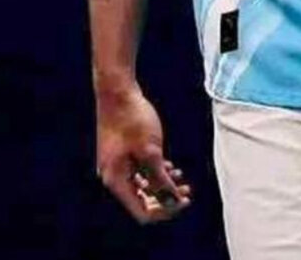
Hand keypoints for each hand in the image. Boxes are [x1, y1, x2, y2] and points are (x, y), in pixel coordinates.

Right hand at [94, 83, 191, 224]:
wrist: (117, 90)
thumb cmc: (133, 119)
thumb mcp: (151, 151)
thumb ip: (161, 179)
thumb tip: (173, 201)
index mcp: (116, 181)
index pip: (141, 211)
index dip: (165, 210)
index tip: (185, 200)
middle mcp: (113, 176)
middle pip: (141, 200)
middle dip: (165, 197)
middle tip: (187, 190)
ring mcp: (115, 164)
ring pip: (141, 184)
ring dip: (162, 183)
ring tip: (181, 176)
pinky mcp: (120, 152)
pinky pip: (138, 171)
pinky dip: (154, 171)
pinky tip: (170, 165)